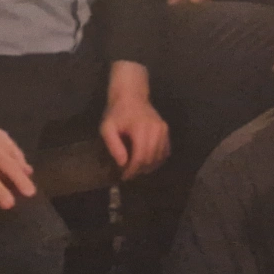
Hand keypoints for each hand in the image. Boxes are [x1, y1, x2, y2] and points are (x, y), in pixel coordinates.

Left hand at [100, 62, 170, 179]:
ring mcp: (164, 130)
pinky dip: (157, 160)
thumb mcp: (107, 128)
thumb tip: (123, 164)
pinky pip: (165, 151)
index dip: (133, 170)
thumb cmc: (117, 113)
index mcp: (141, 129)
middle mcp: (156, 130)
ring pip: (160, 157)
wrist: (131, 96)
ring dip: (149, 167)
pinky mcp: (167, 131)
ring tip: (137, 169)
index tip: (124, 177)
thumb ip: (114, 146)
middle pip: (151, 158)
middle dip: (140, 170)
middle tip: (129, 174)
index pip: (140, 156)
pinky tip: (147, 162)